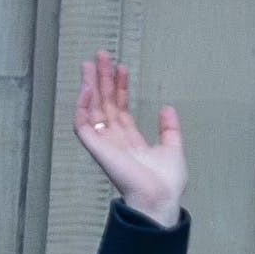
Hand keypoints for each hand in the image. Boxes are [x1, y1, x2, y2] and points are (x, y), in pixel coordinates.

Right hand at [73, 49, 185, 226]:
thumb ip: (169, 128)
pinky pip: (82, 124)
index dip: (120, 88)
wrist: (160, 197)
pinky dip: (82, 106)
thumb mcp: (172, 148)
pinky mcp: (96, 148)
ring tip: (91, 63)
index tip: (122, 69)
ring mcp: (103, 143)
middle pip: (104, 104)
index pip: (120, 109)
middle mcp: (114, 140)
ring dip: (91, 85)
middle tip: (101, 55)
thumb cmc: (167, 182)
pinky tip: (88, 88)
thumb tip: (167, 106)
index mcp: (130, 141)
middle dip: (102, 79)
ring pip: (91, 108)